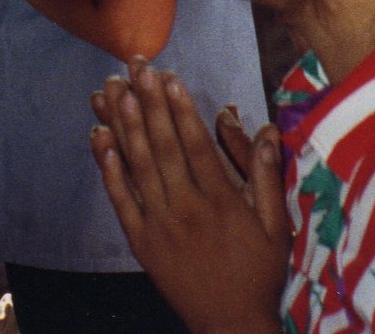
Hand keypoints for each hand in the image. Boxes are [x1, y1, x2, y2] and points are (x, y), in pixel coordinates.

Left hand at [89, 62, 289, 332]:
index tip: (168, 76)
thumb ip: (268, 178)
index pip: (197, 145)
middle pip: (163, 146)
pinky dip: (108, 167)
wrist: (229, 323)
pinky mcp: (140, 240)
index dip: (180, 108)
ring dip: (123, 124)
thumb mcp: (276, 228)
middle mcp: (188, 208)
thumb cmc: (258, 273)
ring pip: (138, 165)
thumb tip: (266, 131)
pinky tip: (98, 136)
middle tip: (134, 65)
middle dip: (147, 102)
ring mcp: (160, 224)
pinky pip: (120, 198)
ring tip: (112, 88)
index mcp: (223, 202)